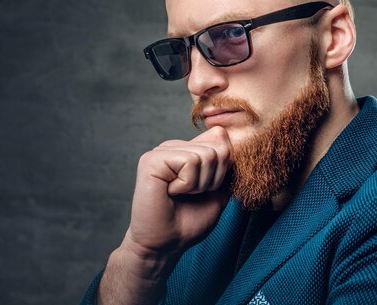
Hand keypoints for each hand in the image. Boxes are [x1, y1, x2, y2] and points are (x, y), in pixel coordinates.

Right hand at [125, 125, 231, 257]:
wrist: (166, 244)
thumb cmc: (189, 221)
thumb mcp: (218, 189)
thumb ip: (224, 163)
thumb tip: (223, 132)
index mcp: (188, 150)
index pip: (221, 139)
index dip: (224, 169)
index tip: (208, 189)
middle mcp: (174, 147)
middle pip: (219, 147)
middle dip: (214, 178)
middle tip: (192, 194)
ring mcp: (161, 151)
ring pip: (206, 155)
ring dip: (200, 184)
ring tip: (181, 194)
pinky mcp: (152, 160)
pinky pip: (189, 162)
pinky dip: (187, 184)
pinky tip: (171, 192)